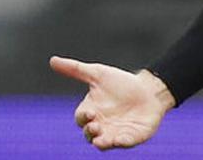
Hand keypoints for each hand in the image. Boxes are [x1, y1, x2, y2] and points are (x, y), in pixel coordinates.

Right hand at [49, 56, 174, 149]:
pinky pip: (124, 143)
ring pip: (103, 143)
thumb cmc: (122, 83)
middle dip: (90, 132)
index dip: (83, 117)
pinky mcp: (131, 137)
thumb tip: (52, 60)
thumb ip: (76, 69)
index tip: (91, 112)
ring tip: (102, 141)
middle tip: (95, 126)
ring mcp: (115, 133)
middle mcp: (100, 125)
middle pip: (89, 134)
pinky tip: (121, 139)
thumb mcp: (99, 74)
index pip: (81, 118)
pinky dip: (121, 142)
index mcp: (91, 111)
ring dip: (101, 142)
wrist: (150, 89)